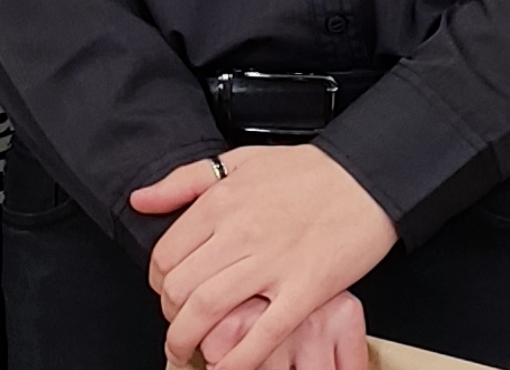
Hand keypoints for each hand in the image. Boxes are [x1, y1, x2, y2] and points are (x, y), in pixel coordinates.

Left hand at [132, 143, 394, 369]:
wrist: (368, 178)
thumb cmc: (311, 172)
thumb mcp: (240, 160)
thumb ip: (185, 180)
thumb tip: (141, 199)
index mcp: (222, 202)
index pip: (166, 255)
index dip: (158, 284)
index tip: (167, 293)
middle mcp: (240, 232)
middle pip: (180, 288)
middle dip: (170, 316)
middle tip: (179, 324)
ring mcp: (272, 263)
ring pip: (207, 312)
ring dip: (187, 341)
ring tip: (187, 351)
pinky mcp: (305, 289)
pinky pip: (261, 335)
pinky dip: (237, 361)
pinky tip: (225, 369)